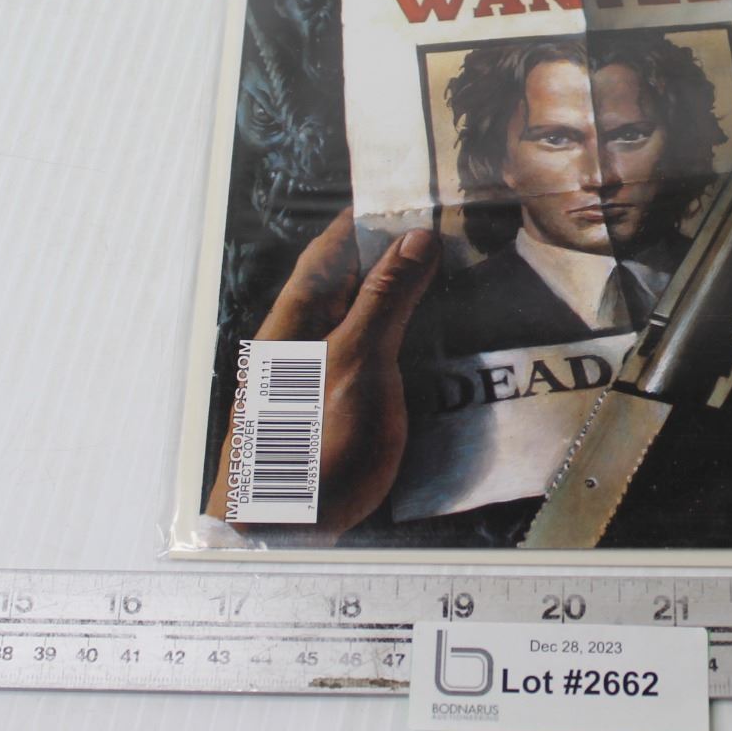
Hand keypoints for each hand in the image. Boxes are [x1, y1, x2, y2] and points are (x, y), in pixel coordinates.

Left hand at [209, 209, 438, 541]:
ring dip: (402, 301)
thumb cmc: (310, 454)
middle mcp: (300, 344)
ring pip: (361, 323)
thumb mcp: (356, 364)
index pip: (333, 247)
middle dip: (393, 256)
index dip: (369, 216)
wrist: (279, 541)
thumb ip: (384, 301)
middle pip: (348, 282)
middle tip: (446, 231)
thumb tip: (412, 238)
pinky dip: (401, 344)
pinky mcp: (333, 417)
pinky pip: (370, 362)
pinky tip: (433, 350)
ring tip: (452, 280)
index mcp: (295, 319)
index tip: (408, 190)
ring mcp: (314, 382)